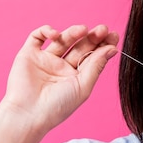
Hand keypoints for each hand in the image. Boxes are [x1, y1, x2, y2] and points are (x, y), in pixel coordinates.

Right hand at [1, 24, 118, 132]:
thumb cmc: (57, 106)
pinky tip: (56, 35)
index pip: (92, 56)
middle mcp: (61, 67)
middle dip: (92, 37)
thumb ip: (96, 66)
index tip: (113, 36)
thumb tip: (112, 48)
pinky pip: (37, 37)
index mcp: (76, 76)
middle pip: (80, 46)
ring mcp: (45, 60)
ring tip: (83, 30)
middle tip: (103, 29)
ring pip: (62, 40)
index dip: (103, 45)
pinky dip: (46, 31)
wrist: (28, 113)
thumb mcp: (83, 86)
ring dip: (73, 32)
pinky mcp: (29, 55)